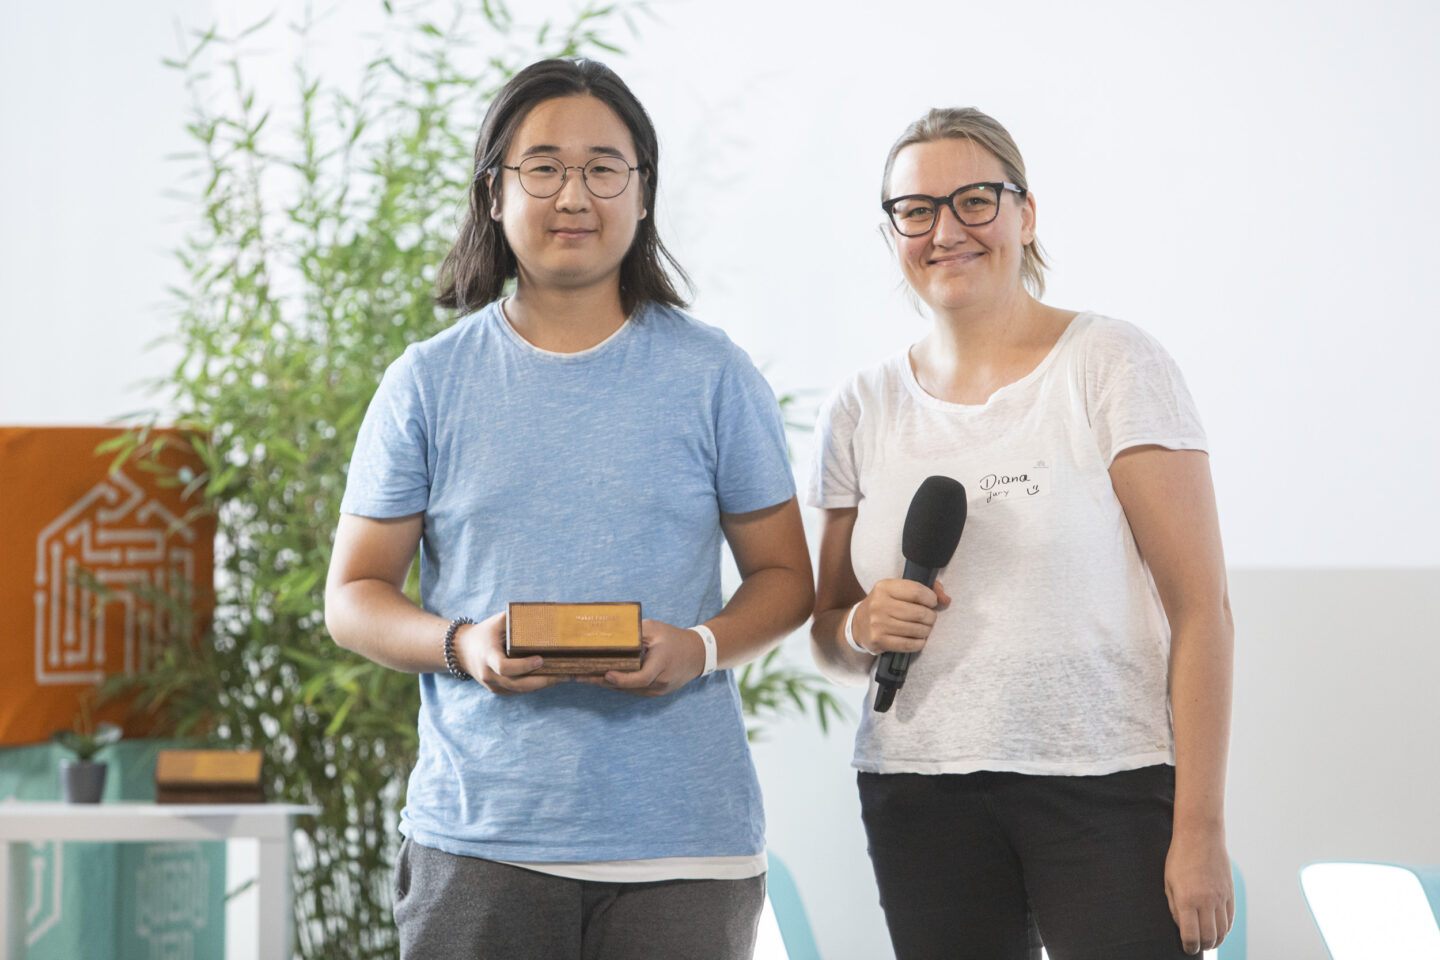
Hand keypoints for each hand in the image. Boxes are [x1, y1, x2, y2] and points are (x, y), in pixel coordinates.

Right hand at [454, 611, 566, 695]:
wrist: (463, 651)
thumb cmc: (485, 632)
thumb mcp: (497, 621)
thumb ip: (517, 618)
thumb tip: (542, 612)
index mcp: (488, 656)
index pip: (505, 667)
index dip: (524, 666)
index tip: (541, 660)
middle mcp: (489, 675)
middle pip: (518, 684)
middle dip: (542, 681)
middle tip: (564, 674)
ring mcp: (493, 685)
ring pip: (521, 690)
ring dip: (543, 685)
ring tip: (563, 676)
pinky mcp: (499, 691)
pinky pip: (519, 691)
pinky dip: (535, 686)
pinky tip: (551, 679)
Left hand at [587, 618, 705, 696]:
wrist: (698, 654)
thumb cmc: (674, 638)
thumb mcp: (655, 629)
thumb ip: (634, 632)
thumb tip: (610, 632)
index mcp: (661, 664)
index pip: (640, 678)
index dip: (621, 679)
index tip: (605, 674)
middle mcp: (659, 682)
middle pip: (628, 687)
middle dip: (602, 681)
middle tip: (578, 676)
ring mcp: (657, 691)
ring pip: (628, 690)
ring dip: (607, 684)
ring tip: (583, 676)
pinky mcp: (655, 693)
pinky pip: (633, 690)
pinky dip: (618, 684)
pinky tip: (601, 678)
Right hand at [853, 578, 951, 654]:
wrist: (858, 624)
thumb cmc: (883, 605)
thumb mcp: (898, 591)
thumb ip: (925, 589)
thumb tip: (946, 599)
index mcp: (884, 587)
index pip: (917, 591)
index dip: (931, 599)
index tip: (932, 603)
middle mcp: (879, 604)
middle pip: (919, 612)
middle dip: (931, 617)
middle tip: (930, 618)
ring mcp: (878, 623)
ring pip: (916, 629)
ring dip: (926, 630)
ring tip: (924, 628)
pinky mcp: (879, 640)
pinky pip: (908, 644)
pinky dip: (919, 643)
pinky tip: (918, 639)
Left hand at [1165, 826, 1234, 954]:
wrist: (1200, 836)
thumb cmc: (1179, 858)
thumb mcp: (1168, 882)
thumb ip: (1174, 907)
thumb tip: (1182, 927)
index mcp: (1187, 899)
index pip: (1191, 935)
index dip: (1188, 946)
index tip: (1186, 948)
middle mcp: (1206, 901)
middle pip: (1209, 937)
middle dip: (1202, 946)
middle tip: (1196, 946)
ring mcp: (1220, 898)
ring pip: (1223, 931)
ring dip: (1215, 940)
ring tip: (1208, 941)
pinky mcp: (1230, 893)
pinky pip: (1230, 919)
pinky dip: (1225, 929)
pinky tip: (1218, 930)